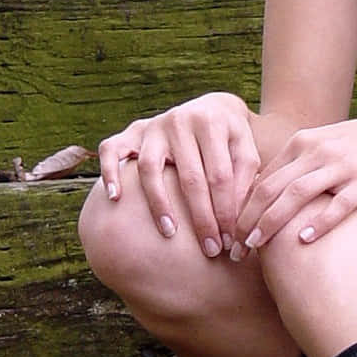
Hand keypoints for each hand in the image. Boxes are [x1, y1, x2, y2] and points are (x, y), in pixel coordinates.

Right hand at [97, 93, 262, 257]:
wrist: (212, 108)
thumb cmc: (231, 140)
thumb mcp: (246, 152)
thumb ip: (244, 181)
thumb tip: (236, 222)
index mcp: (212, 123)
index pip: (220, 176)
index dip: (225, 211)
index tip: (229, 241)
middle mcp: (180, 120)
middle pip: (189, 177)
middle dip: (200, 218)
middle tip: (209, 249)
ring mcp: (153, 126)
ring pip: (150, 168)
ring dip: (159, 203)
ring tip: (169, 233)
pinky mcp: (132, 131)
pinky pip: (111, 150)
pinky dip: (110, 172)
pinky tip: (115, 198)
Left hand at [232, 107, 356, 254]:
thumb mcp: (325, 147)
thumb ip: (297, 168)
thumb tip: (267, 197)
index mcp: (302, 144)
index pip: (262, 179)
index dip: (242, 208)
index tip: (230, 235)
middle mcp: (317, 152)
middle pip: (272, 188)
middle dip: (248, 219)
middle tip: (235, 248)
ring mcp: (342, 166)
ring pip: (298, 194)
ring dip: (273, 222)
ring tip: (257, 246)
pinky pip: (339, 203)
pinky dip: (320, 222)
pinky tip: (305, 240)